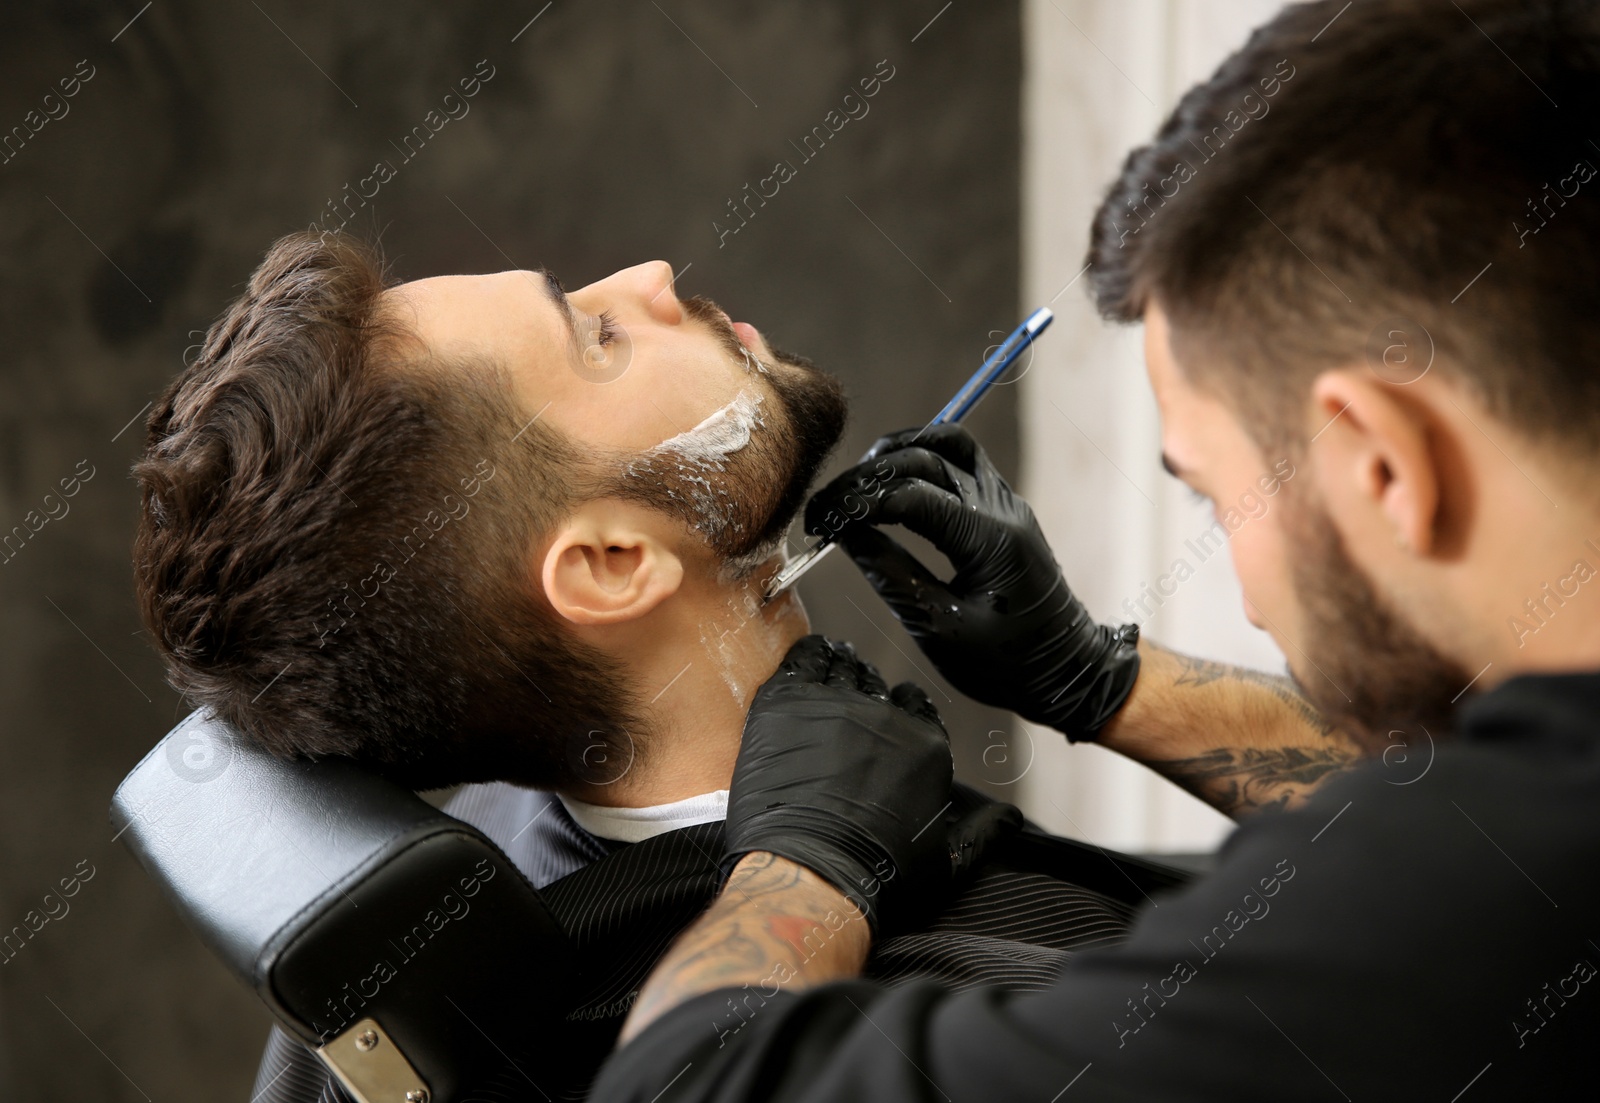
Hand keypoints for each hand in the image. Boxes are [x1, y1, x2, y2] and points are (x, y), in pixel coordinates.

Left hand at [724, 635, 1020, 936]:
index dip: (903, 705)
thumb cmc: (879, 874)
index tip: (892, 710)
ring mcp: (835, 706)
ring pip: (842, 668)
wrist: (814, 871)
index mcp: (925, 745)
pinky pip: (802, 662)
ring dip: (840, 665)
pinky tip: (808, 657)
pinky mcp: (788, 704)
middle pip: (876, 685)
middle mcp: (885, 718)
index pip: (917, 704)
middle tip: (855, 686)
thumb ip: (982, 834)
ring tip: (833, 661)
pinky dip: (808, 656)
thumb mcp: (946, 863)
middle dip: (868, 686)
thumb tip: (1011, 819)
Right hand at [803, 424, 1139, 741]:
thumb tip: (845, 533)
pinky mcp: (1003, 506)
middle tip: (827, 508)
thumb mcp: (939, 631)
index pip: (908, 496)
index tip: (820, 523)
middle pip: (923, 460)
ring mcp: (1006, 501)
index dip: (855, 503)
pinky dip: (923, 458)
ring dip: (898, 451)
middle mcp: (1001, 508)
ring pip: (948, 443)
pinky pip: (962, 459)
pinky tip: (892, 481)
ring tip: (858, 482)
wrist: (1068, 669)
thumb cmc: (1008, 664)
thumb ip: (890, 575)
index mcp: (989, 541)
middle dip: (865, 478)